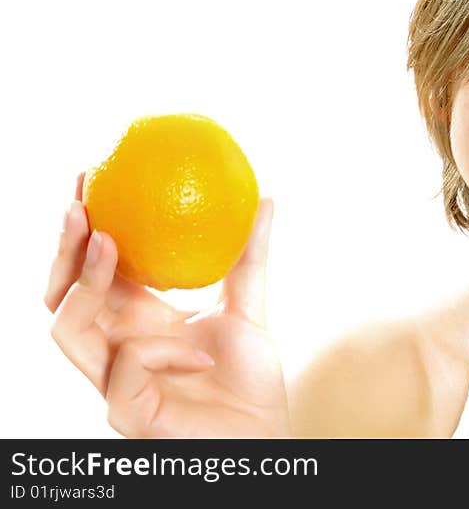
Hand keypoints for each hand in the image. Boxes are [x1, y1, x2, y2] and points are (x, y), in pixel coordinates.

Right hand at [45, 172, 290, 437]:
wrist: (264, 434)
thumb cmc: (248, 378)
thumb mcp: (249, 306)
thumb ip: (249, 256)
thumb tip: (265, 197)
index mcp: (136, 321)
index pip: (91, 271)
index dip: (83, 227)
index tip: (90, 176)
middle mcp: (116, 347)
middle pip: (62, 297)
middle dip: (63, 248)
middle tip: (82, 202)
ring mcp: (116, 382)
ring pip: (68, 332)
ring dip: (85, 284)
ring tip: (109, 243)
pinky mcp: (130, 416)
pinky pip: (121, 375)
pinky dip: (154, 352)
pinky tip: (196, 348)